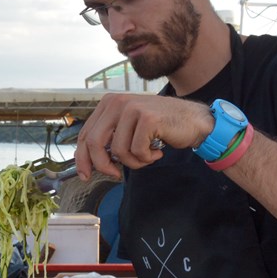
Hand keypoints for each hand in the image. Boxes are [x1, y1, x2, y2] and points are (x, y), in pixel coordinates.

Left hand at [75, 93, 210, 178]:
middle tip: (115, 175)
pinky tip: (157, 150)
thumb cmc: (160, 128)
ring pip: (118, 151)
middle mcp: (117, 102)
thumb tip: (89, 163)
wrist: (194, 121)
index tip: (85, 174)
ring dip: (133, 162)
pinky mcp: (147, 118)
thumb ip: (109, 139)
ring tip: (147, 155)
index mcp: (108, 103)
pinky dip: (147, 158)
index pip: (85, 134)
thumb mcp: (128, 128)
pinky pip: (137, 151)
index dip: (82, 158)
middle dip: (101, 165)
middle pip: (94, 142)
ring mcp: (132, 108)